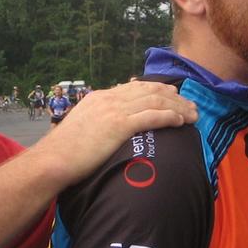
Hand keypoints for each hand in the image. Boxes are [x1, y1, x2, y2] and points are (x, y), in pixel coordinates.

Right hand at [36, 80, 196, 186]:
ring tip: (193, 115)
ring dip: (178, 107)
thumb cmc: (64, 152)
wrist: (54, 159)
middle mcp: (109, 99)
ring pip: (156, 101)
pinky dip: (170, 116)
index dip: (156, 90)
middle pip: (150, 91)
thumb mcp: (80, 128)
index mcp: (99, 98)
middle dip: (174, 97)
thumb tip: (105, 130)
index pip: (134, 87)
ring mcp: (114, 110)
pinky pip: (152, 116)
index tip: (171, 94)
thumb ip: (96, 123)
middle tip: (189, 104)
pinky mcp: (119, 125)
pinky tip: (181, 121)